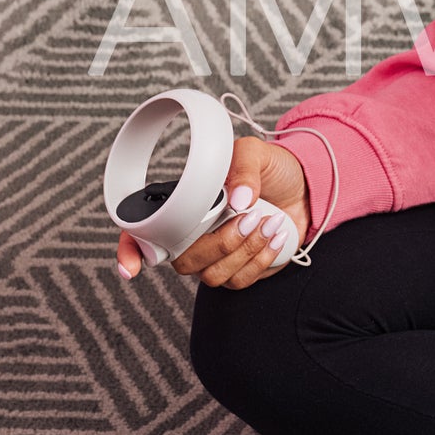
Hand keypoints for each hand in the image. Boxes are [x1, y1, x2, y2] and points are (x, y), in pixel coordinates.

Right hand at [116, 137, 311, 288]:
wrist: (303, 187)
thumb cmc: (270, 168)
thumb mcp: (254, 152)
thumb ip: (243, 167)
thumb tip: (237, 200)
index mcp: (185, 207)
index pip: (143, 232)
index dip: (131, 251)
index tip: (132, 268)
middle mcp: (194, 236)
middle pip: (184, 262)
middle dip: (220, 243)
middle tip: (249, 216)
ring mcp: (216, 258)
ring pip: (213, 275)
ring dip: (245, 250)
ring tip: (267, 220)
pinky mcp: (240, 272)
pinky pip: (240, 281)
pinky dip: (261, 259)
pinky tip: (275, 235)